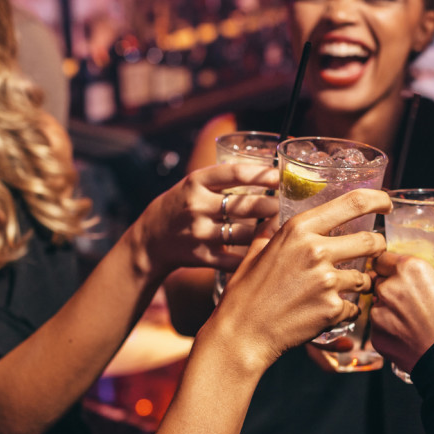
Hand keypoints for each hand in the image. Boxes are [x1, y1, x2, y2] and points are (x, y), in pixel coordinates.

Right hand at [133, 161, 278, 277]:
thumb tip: (267, 174)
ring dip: (265, 231)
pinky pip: (233, 259)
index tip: (280, 176)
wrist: (149, 240)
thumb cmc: (180, 207)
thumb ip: (223, 180)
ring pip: (244, 233)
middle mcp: (197, 206)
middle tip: (284, 206)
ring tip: (278, 227)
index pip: (235, 174)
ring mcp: (198, 233)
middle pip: (244, 205)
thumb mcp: (193, 185)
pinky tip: (263, 252)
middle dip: (270, 206)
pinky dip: (250, 257)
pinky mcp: (201, 256)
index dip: (262, 174)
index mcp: (196, 182)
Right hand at [211, 188, 388, 370]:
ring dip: (360, 283)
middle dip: (377, 248)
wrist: (242, 334)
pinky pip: (355, 306)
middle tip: (372, 255)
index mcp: (298, 230)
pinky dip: (346, 310)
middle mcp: (316, 251)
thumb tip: (274, 212)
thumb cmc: (245, 294)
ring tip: (340, 290)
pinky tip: (326, 312)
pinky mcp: (333, 309)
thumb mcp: (255, 252)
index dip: (378, 199)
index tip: (386, 203)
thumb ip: (271, 230)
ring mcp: (327, 281)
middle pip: (372, 241)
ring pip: (365, 278)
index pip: (354, 203)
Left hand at [370, 252, 433, 372]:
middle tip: (413, 299)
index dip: (390, 264)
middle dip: (392, 287)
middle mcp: (388, 289)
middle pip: (380, 281)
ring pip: (378, 305)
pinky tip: (410, 335)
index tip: (400, 272)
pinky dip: (390, 330)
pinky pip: (379, 327)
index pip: (383, 258)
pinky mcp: (376, 336)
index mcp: (410, 270)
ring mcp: (379, 314)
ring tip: (414, 320)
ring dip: (390, 309)